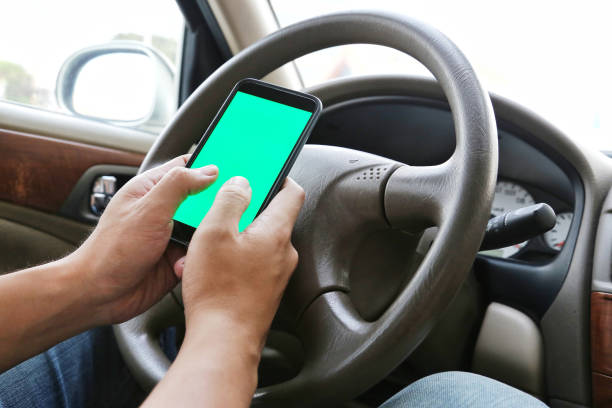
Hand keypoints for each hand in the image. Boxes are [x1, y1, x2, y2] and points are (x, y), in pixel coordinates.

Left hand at [70, 155, 217, 324]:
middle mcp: (164, 210)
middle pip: (202, 199)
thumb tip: (208, 170)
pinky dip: (202, 257)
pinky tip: (195, 262)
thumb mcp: (149, 209)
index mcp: (152, 189)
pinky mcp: (177, 258)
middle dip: (215, 206)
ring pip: (205, 227)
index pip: (187, 167)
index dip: (210, 165)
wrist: (99, 295)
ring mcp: (171, 235)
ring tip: (209, 239)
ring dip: (209, 234)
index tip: (234, 168)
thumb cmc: (112, 250)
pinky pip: (201, 252)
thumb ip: (179, 185)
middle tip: (229, 210)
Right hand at [180, 176, 304, 348]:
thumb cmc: (219, 292)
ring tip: (209, 245)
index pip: (292, 193)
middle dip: (247, 210)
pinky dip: (235, 259)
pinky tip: (212, 268)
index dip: (280, 177)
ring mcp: (276, 275)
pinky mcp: (265, 292)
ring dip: (236, 238)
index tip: (265, 171)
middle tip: (223, 210)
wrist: (223, 342)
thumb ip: (230, 200)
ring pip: (259, 243)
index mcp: (276, 233)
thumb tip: (242, 183)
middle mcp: (283, 254)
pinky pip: (252, 264)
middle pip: (272, 217)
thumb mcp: (215, 232)